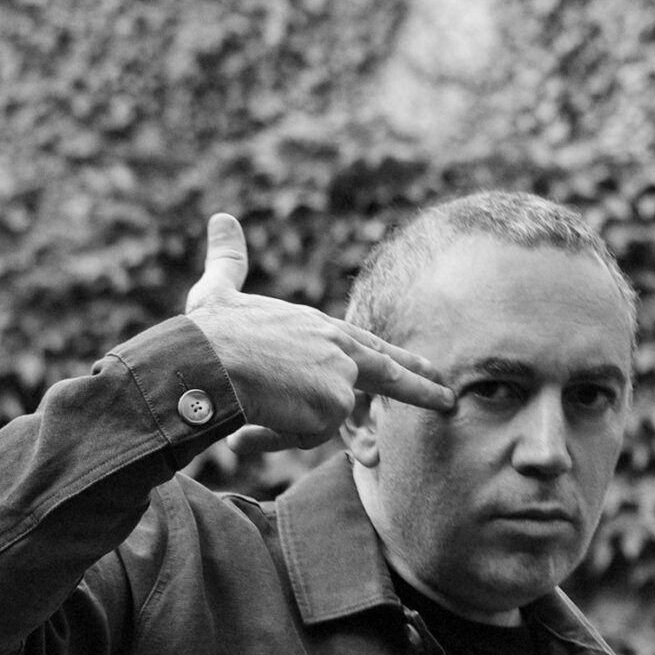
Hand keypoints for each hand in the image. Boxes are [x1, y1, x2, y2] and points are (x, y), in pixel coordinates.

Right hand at [181, 214, 454, 450]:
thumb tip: (221, 217)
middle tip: (449, 398)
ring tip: (251, 412)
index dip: (395, 356)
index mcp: (319, 325)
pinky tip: (252, 422)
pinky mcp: (336, 401)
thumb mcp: (219, 291)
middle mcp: (338, 346)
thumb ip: (229, 259)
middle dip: (421, 387)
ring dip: (282, 426)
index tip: (424, 365)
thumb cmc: (208, 330)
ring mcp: (341, 373)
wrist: (205, 359)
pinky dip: (276, 436)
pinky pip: (306, 436)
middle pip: (389, 371)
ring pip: (321, 419)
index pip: (367, 343)